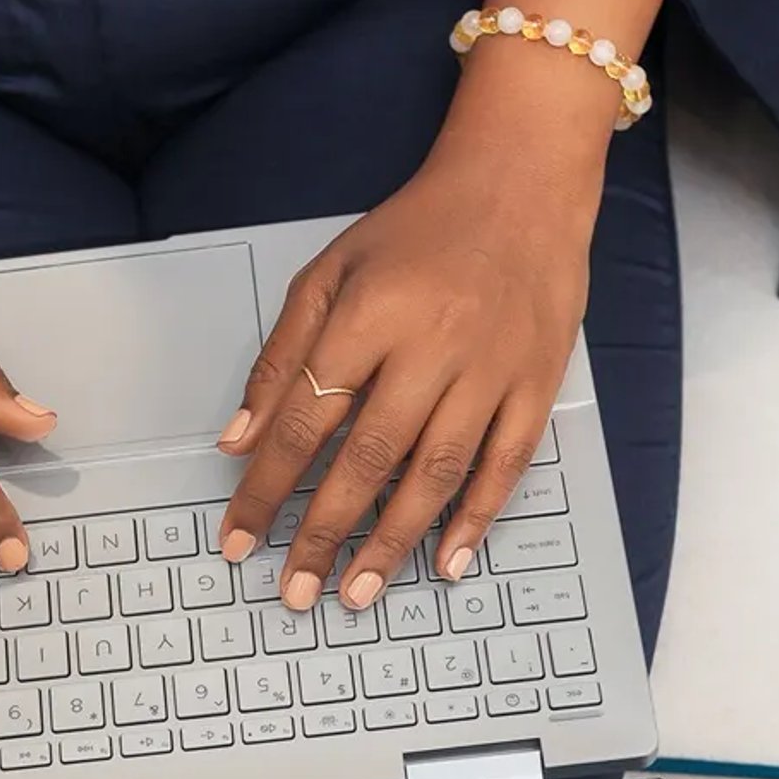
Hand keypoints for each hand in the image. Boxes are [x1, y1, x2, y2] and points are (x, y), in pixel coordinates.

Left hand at [215, 130, 601, 607]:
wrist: (520, 186)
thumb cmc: (415, 231)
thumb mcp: (329, 273)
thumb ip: (282, 357)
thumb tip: (240, 441)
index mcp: (369, 314)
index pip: (304, 418)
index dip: (266, 486)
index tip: (239, 538)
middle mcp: (432, 345)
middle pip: (368, 458)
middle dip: (323, 533)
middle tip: (294, 593)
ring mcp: (492, 368)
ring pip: (436, 472)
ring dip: (392, 541)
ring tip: (356, 592)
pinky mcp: (539, 382)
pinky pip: (507, 464)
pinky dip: (477, 517)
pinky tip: (446, 561)